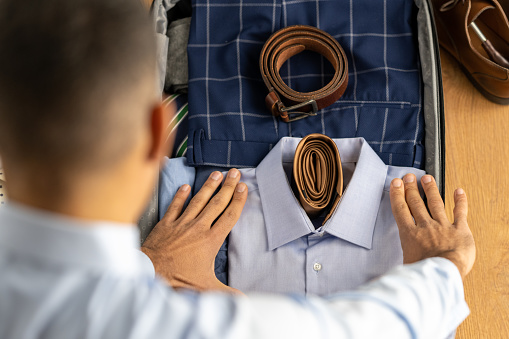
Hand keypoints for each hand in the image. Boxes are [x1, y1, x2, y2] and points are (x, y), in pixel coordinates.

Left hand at [141, 169, 247, 293]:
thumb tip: (245, 301)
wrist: (149, 273)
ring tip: (217, 173)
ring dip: (209, 186)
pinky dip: (180, 196)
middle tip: (235, 172)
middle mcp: (198, 228)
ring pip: (198, 200)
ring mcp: (181, 224)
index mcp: (210, 240)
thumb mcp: (205, 288)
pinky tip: (185, 186)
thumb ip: (227, 292)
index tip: (243, 188)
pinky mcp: (166, 224)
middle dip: (227, 186)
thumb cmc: (177, 280)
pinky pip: (175, 206)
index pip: (229, 216)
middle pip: (217, 203)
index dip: (238, 201)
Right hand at [390, 173, 474, 279]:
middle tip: (409, 177)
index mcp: (410, 234)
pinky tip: (459, 191)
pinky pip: (459, 212)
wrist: (444, 272)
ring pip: (435, 203)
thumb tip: (387, 274)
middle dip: (411, 188)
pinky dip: (460, 201)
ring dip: (430, 189)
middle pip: (416, 203)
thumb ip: (401, 260)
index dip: (398, 194)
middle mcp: (425, 226)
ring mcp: (443, 226)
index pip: (401, 209)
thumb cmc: (423, 273)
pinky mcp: (460, 230)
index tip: (396, 183)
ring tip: (427, 178)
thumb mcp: (405, 266)